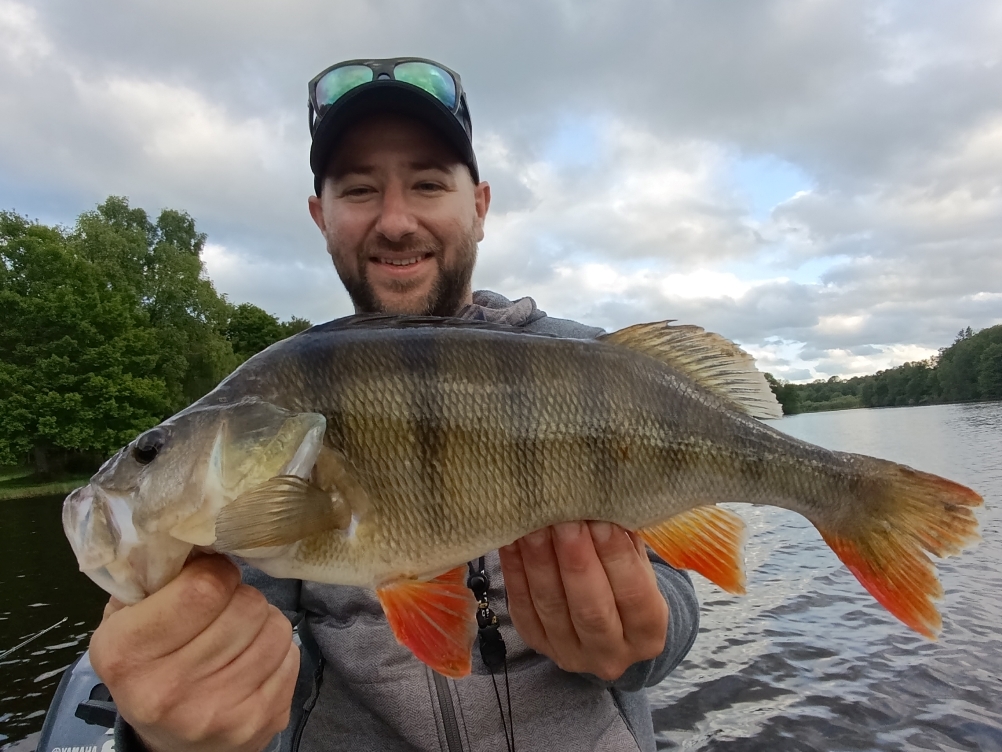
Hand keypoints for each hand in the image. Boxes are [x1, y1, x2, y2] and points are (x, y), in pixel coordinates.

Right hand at [89, 555, 299, 751]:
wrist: (166, 743)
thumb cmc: (147, 664)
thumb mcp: (126, 618)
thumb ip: (154, 575)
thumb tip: (201, 530)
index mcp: (127, 654)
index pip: (204, 587)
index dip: (216, 571)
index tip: (210, 575)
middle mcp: (168, 691)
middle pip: (246, 606)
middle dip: (240, 597)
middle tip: (224, 608)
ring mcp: (217, 713)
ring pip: (276, 628)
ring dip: (262, 622)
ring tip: (238, 634)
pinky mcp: (258, 724)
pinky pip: (291, 656)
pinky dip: (277, 650)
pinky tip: (251, 660)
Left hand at [499, 521, 668, 681]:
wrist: (606, 625)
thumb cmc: (626, 582)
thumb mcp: (638, 566)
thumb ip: (625, 541)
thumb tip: (604, 502)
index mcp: (648, 634)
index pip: (633, 595)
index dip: (616, 556)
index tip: (601, 519)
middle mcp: (610, 653)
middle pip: (589, 607)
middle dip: (575, 559)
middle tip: (563, 517)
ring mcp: (569, 653)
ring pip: (551, 605)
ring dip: (539, 559)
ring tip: (534, 522)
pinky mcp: (536, 642)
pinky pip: (521, 606)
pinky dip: (515, 569)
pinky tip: (512, 538)